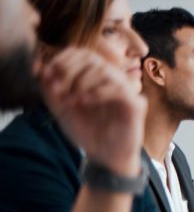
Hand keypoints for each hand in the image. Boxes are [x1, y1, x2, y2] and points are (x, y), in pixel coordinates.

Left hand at [39, 48, 145, 177]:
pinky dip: (98, 92)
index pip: (82, 54)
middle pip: (93, 58)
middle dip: (70, 71)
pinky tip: (85, 102)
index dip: (63, 61)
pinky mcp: (136, 104)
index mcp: (96, 77)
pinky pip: (119, 89)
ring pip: (105, 71)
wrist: (104, 157)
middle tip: (58, 90)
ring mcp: (126, 91)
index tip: (48, 78)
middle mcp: (113, 80)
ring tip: (71, 101)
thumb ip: (49, 88)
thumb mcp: (60, 108)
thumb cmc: (86, 132)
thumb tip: (37, 66)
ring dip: (82, 83)